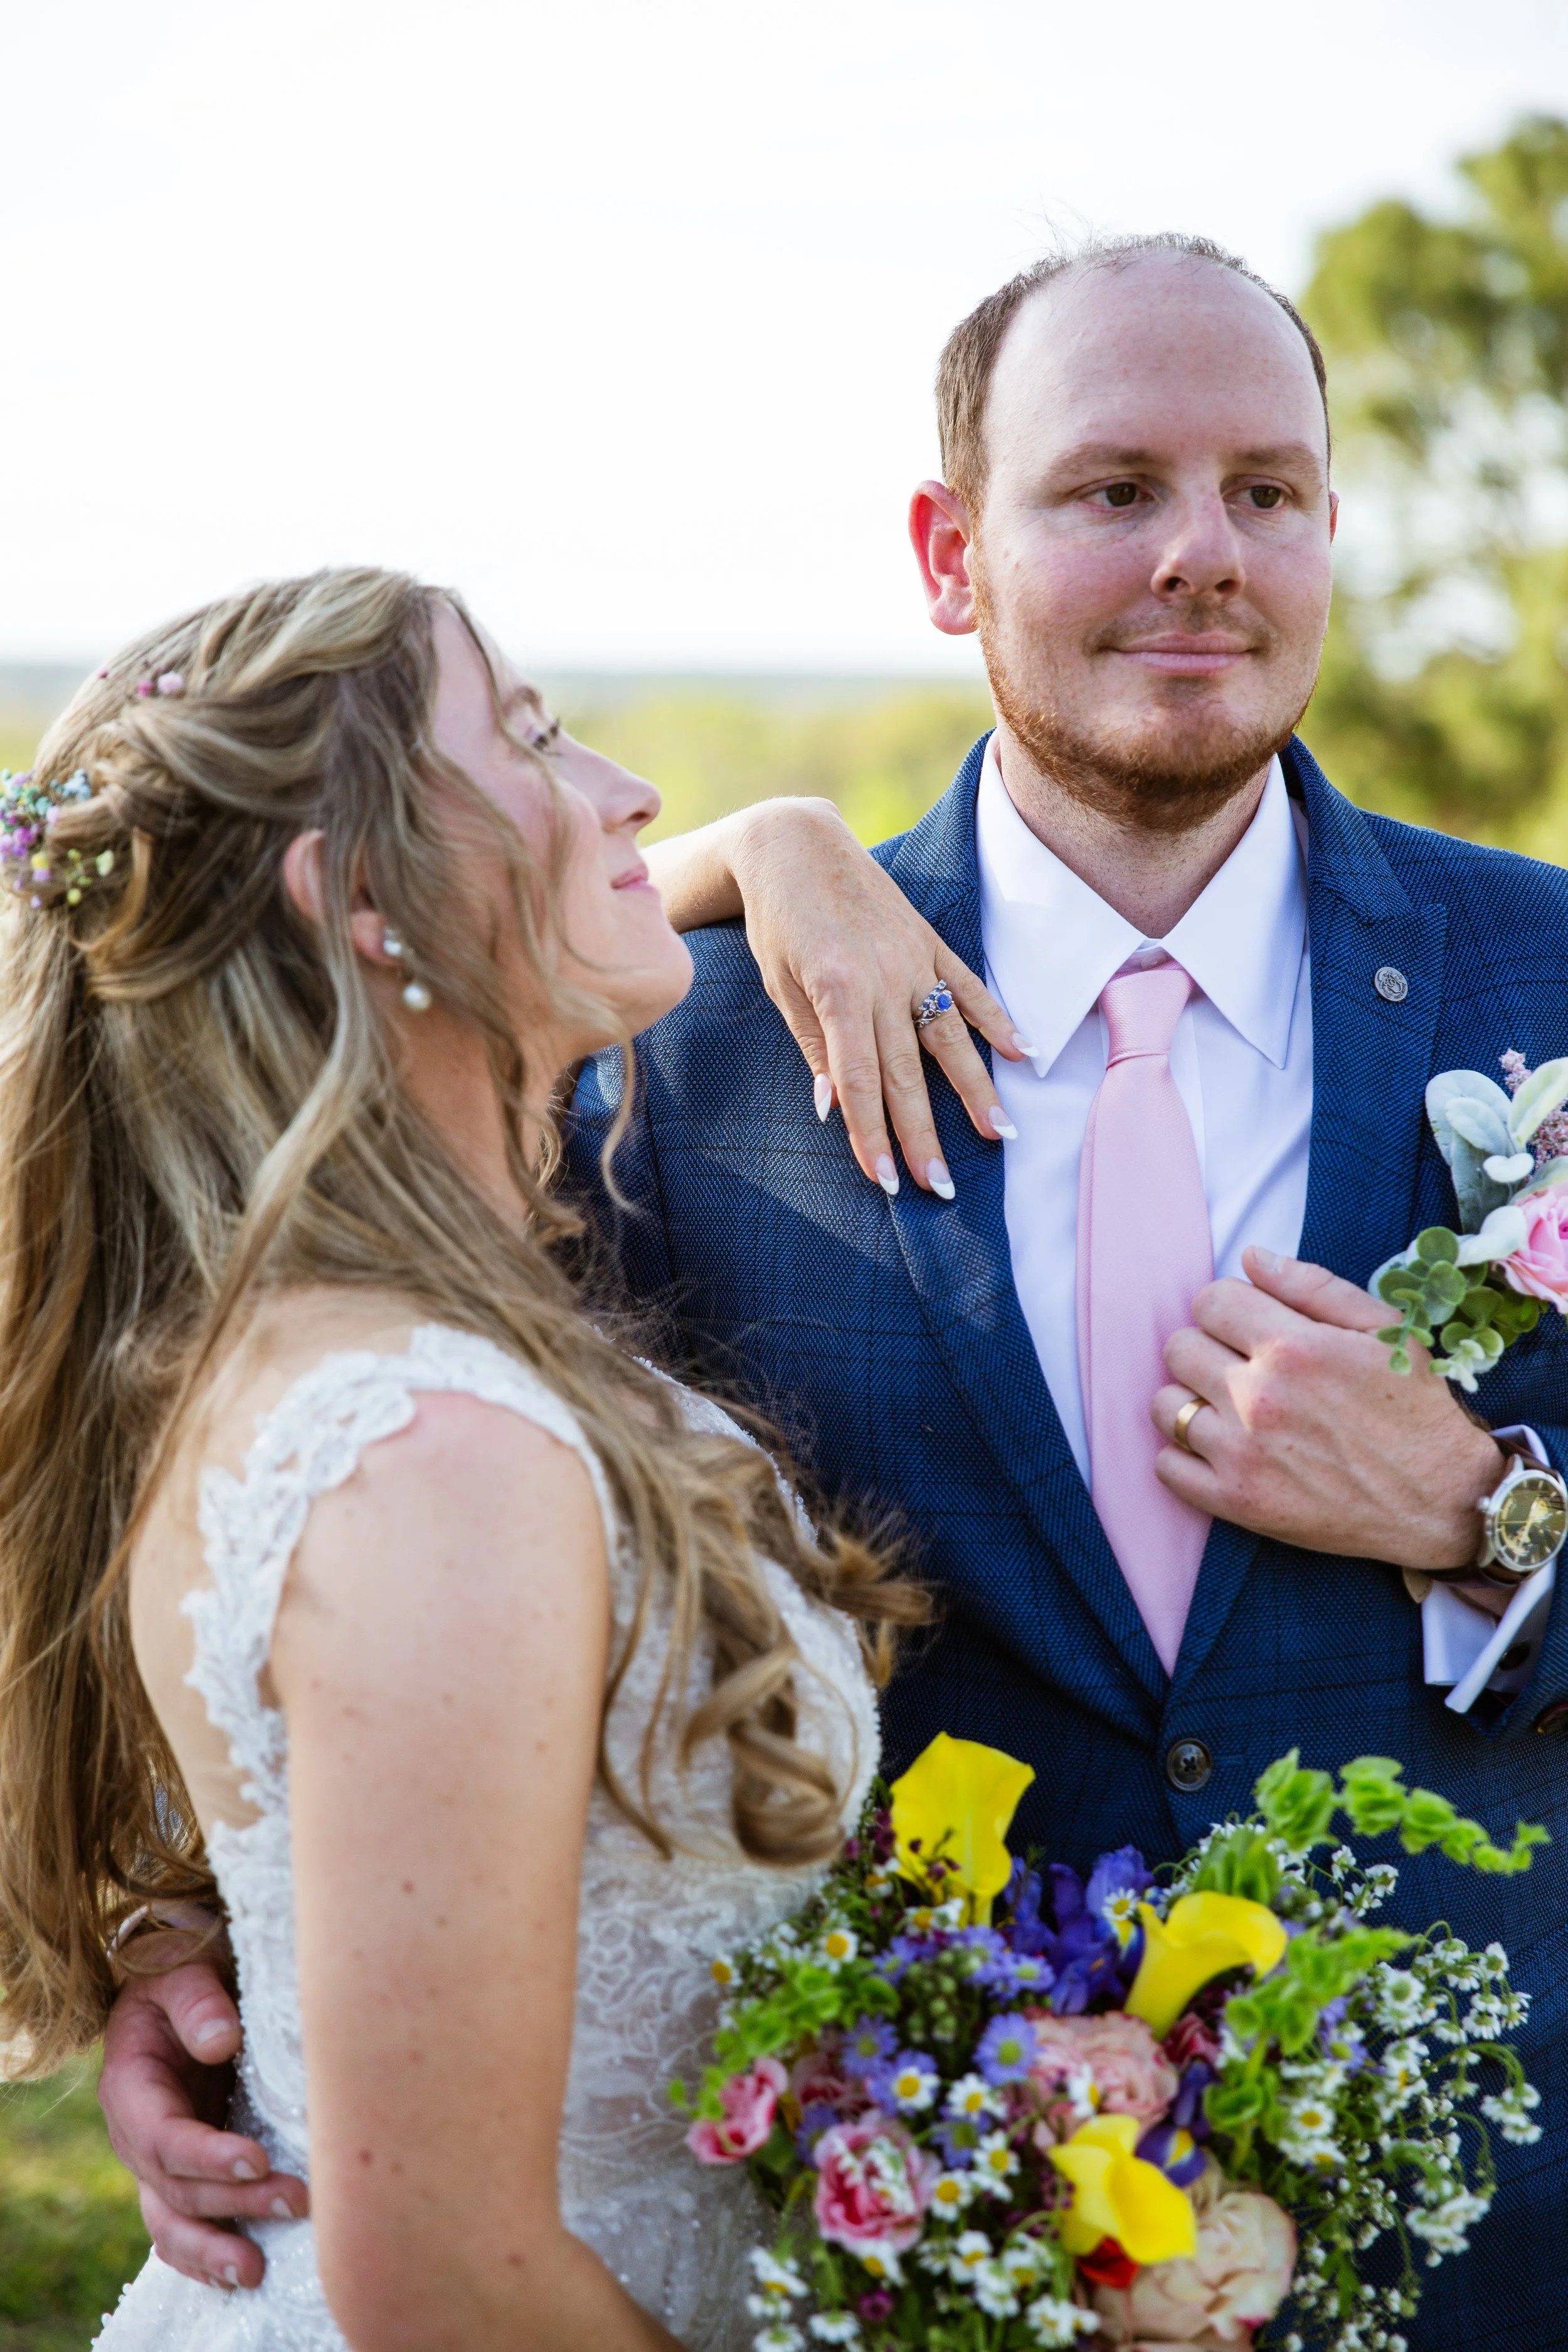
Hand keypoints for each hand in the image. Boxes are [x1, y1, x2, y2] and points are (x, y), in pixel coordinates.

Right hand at [98, 1949, 307, 2289]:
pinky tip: (240, 2270)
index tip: (256, 2158)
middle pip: (176, 2187)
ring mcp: (159, 2158)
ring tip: (256, 2271)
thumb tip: (221, 2041)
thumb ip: (197, 1999)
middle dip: (234, 2201)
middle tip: (296, 2200)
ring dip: (212, 2249)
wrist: (181, 1977)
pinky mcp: (185, 2168)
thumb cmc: (184, 1968)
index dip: (206, 2154)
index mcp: (131, 2086)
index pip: (164, 2136)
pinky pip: (185, 2222)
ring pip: (173, 2220)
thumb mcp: (184, 1967)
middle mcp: (138, 2133)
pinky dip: (205, 2252)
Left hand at [725, 799, 1027, 1194]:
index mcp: (837, 990)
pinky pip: (970, 987)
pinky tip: (1024, 1055)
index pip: (858, 1080)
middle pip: (907, 1071)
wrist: (795, 845)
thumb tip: (833, 1109)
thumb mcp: (781, 985)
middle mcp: (884, 977)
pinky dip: (998, 1020)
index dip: (871, 1135)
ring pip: (950, 1036)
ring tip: (999, 1135)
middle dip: (922, 1134)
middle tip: (940, 1186)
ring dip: (976, 1090)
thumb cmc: (778, 922)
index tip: (886, 1182)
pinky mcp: (929, 941)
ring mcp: (913, 958)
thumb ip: (814, 1046)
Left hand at [1151, 1248, 1504, 1569]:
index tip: (1251, 1328)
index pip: (1209, 1301)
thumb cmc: (1417, 1409)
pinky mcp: (1237, 1502)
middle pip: (1179, 1347)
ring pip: (1164, 1405)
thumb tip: (1250, 1257)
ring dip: (1191, 1401)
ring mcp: (1243, 1454)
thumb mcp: (1384, 1331)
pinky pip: (1166, 1467)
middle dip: (1208, 1349)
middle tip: (1245, 1370)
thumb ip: (1312, 1286)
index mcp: (1293, 1347)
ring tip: (1231, 1410)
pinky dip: (1184, 1457)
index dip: (1229, 1309)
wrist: (1442, 1500)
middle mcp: (1259, 1397)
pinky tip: (1222, 1451)